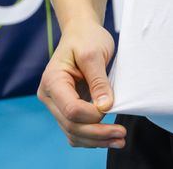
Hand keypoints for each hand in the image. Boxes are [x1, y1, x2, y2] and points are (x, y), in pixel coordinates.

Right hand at [37, 22, 124, 148]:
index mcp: (53, 80)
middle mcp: (50, 96)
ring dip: (96, 140)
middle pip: (71, 126)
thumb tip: (105, 107)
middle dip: (97, 134)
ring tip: (119, 140)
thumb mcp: (94, 54)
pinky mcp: (66, 108)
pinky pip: (76, 130)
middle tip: (122, 135)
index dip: (92, 114)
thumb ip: (98, 81)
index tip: (112, 107)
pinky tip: (108, 137)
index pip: (71, 109)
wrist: (81, 32)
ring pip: (73, 133)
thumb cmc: (86, 38)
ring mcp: (56, 104)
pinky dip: (92, 137)